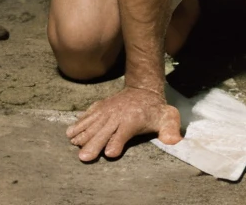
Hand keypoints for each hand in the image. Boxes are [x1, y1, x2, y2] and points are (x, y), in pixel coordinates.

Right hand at [66, 86, 181, 161]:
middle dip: (94, 143)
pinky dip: (79, 123)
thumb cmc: (154, 110)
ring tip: (73, 143)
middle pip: (104, 131)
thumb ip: (169, 128)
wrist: (143, 88)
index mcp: (132, 120)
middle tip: (84, 156)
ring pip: (93, 123)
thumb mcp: (166, 117)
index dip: (117, 142)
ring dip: (82, 133)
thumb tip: (174, 140)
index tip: (110, 152)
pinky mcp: (100, 107)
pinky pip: (88, 114)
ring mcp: (107, 110)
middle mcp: (118, 115)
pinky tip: (70, 132)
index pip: (124, 133)